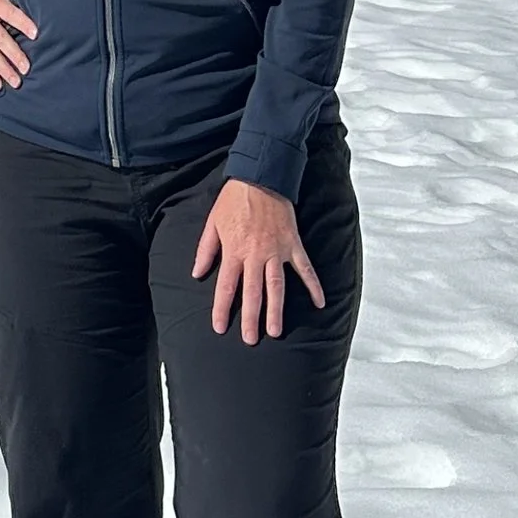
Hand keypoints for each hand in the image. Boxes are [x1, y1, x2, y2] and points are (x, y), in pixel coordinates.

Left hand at [191, 177, 324, 343]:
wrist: (260, 177)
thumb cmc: (234, 200)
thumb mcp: (213, 222)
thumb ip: (205, 250)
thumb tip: (197, 273)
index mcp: (234, 250)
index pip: (226, 286)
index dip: (221, 308)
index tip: (219, 327)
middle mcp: (255, 254)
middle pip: (252, 292)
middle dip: (250, 317)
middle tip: (250, 339)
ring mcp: (276, 251)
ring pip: (276, 286)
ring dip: (276, 310)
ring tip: (276, 331)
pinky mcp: (292, 244)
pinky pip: (305, 268)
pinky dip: (314, 285)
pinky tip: (320, 303)